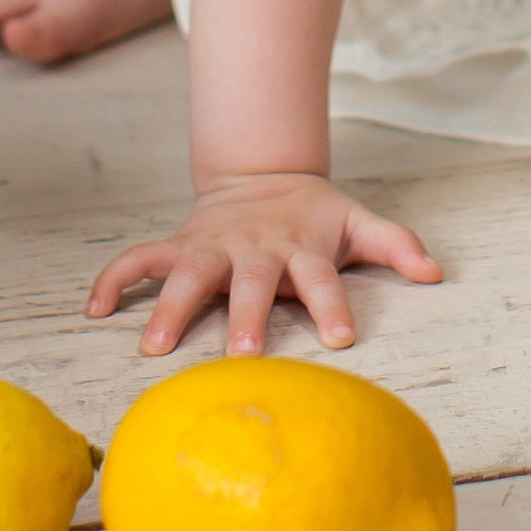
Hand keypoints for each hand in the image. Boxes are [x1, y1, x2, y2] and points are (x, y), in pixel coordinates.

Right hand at [87, 170, 442, 357]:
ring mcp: (214, 246)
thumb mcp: (358, 222)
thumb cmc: (314, 215)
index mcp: (302, 248)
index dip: (333, 306)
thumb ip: (395, 244)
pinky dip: (115, 278)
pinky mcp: (180, 244)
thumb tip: (437, 272)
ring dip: (171, 308)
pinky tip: (94, 307)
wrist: (263, 175)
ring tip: (154, 346)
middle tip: (245, 356)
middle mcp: (256, 249)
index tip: (342, 339)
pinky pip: (140, 258)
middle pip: (252, 284)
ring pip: (189, 274)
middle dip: (248, 318)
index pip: (323, 279)